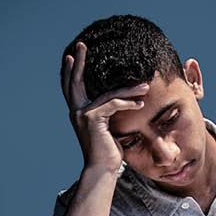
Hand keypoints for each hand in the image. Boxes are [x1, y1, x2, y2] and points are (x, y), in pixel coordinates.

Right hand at [61, 42, 148, 172]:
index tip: (70, 56)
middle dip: (78, 62)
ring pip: (108, 94)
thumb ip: (107, 113)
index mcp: (78, 113)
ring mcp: (82, 115)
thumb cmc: (108, 152)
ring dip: (129, 89)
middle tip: (80, 45)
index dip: (70, 72)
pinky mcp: (93, 119)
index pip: (71, 87)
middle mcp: (76, 111)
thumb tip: (117, 103)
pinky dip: (128, 102)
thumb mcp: (107, 128)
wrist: (102, 170)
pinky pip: (113, 104)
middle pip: (75, 81)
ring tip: (145, 86)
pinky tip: (140, 103)